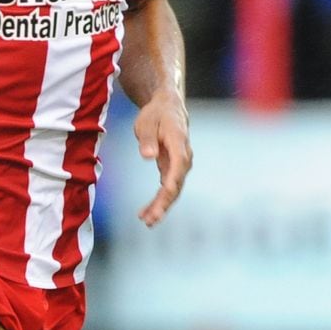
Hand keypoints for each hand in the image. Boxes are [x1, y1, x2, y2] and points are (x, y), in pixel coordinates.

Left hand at [133, 92, 191, 226]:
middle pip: (176, 184)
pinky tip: (146, 214)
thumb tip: (148, 156)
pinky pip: (167, 189)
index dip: (172, 182)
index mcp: (179, 143)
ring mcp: (179, 165)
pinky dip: (159, 201)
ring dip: (161, 207)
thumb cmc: (156, 114)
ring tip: (147, 221)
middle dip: (164, 203)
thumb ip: (147, 139)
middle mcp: (184, 157)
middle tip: (151, 219)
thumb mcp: (147, 122)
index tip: (164, 195)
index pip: (179, 166)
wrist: (167, 107)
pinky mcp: (172, 170)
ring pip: (173, 190)